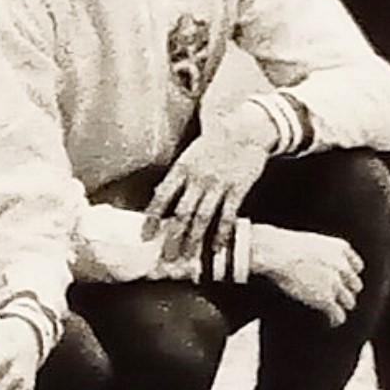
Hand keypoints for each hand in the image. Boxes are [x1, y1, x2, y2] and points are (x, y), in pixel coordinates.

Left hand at [144, 122, 275, 265]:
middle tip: (165, 258)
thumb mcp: (189, 156)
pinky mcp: (238, 189)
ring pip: (203, 217)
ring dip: (194, 240)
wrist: (244, 130)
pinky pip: (228, 215)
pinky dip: (221, 233)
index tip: (144, 237)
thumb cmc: (212, 144)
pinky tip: (216, 248)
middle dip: (172, 237)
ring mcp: (219, 184)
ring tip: (186, 258)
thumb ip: (176, 178)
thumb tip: (158, 196)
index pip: (162, 197)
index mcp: (182, 169)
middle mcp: (198, 178)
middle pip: (182, 213)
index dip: (152, 218)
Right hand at [259, 230, 364, 325]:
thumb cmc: (282, 245)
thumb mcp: (309, 242)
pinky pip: (338, 314)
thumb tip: (315, 263)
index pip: (356, 266)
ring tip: (335, 311)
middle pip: (355, 285)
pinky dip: (336, 319)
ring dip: (342, 305)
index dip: (349, 274)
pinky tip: (332, 322)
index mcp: (339, 249)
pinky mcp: (325, 299)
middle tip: (337, 296)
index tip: (343, 279)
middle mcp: (342, 266)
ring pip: (349, 301)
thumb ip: (320, 252)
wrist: (274, 253)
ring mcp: (335, 283)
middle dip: (347, 290)